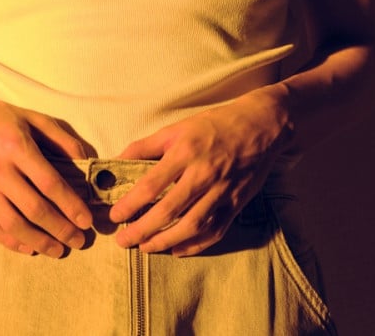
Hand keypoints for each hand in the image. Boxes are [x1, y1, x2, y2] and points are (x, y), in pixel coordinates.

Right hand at [0, 86, 93, 258]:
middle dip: (61, 229)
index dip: (70, 205)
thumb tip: (85, 159)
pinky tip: (30, 248)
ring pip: (13, 225)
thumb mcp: (30, 116)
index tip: (86, 220)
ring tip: (59, 250)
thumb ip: (59, 137)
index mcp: (16, 146)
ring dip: (39, 242)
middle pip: (34, 209)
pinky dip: (12, 242)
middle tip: (79, 240)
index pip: (49, 183)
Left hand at [108, 87, 292, 256]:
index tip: (115, 216)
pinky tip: (177, 249)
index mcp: (185, 152)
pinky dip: (195, 245)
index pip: (151, 184)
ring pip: (191, 225)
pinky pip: (215, 231)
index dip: (131, 204)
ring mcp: (222, 191)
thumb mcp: (176, 128)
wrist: (260, 126)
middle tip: (123, 241)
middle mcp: (203, 174)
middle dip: (142, 230)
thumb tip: (118, 161)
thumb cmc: (213, 125)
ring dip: (165, 241)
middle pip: (169, 210)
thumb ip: (146, 146)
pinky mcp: (236, 203)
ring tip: (145, 248)